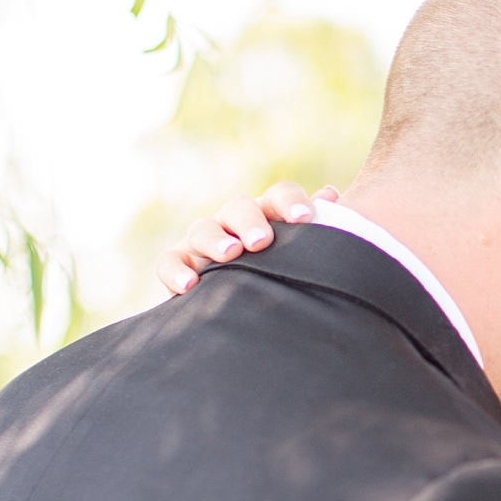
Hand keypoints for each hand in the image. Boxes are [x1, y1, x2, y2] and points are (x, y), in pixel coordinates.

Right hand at [155, 183, 338, 294]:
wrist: (245, 306)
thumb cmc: (282, 273)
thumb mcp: (300, 252)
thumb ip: (318, 226)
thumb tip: (331, 195)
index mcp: (268, 213)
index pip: (279, 195)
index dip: (291, 202)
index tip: (306, 218)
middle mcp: (233, 221)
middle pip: (239, 207)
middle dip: (250, 221)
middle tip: (262, 241)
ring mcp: (203, 241)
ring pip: (203, 230)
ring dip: (215, 241)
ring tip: (230, 254)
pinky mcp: (180, 264)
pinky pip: (170, 262)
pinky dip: (176, 271)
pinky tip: (190, 285)